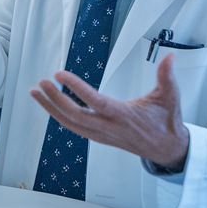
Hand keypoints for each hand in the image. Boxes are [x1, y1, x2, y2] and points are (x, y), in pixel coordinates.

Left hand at [29, 53, 190, 168]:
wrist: (167, 150)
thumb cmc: (167, 123)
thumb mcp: (171, 97)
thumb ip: (167, 76)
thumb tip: (170, 57)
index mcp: (124, 116)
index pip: (95, 102)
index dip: (76, 88)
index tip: (60, 75)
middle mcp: (109, 128)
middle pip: (75, 116)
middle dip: (54, 100)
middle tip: (41, 83)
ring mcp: (101, 135)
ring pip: (70, 124)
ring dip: (50, 108)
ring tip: (36, 92)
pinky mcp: (98, 137)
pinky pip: (73, 127)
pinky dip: (58, 116)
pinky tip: (49, 104)